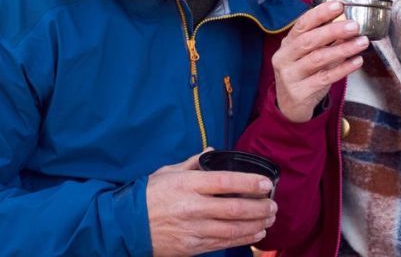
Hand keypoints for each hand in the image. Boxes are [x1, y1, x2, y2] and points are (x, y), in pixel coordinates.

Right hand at [147, 150, 276, 256]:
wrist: (126, 226)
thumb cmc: (148, 196)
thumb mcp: (167, 172)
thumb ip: (192, 163)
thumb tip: (211, 152)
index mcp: (187, 184)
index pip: (225, 181)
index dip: (249, 182)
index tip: (266, 183)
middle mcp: (193, 207)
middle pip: (234, 208)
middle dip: (259, 207)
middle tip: (273, 205)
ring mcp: (193, 229)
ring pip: (233, 229)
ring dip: (256, 224)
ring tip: (269, 219)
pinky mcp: (192, 247)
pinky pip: (223, 243)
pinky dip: (243, 239)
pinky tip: (255, 233)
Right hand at [272, 0, 366, 122]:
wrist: (289, 107)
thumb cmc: (303, 75)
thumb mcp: (308, 56)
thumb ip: (324, 42)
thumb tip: (348, 23)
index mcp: (287, 44)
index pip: (302, 24)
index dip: (320, 14)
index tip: (338, 5)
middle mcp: (284, 58)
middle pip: (309, 41)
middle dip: (333, 31)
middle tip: (354, 25)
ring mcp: (290, 76)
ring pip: (317, 59)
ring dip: (342, 49)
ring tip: (362, 42)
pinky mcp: (300, 92)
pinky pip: (324, 78)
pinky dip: (343, 69)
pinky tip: (357, 61)